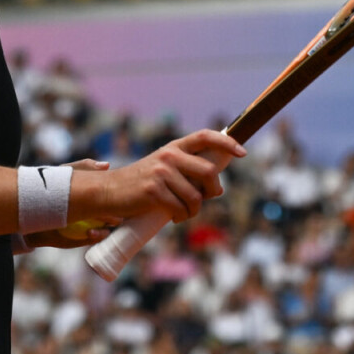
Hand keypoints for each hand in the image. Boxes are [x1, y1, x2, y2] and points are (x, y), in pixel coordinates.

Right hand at [73, 129, 242, 223]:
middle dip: (213, 190)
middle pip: (208, 172)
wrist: (110, 191)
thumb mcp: (165, 170)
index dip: (227, 143)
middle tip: (206, 198)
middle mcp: (169, 156)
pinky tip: (173, 216)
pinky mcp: (154, 190)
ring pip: (195, 197)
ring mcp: (161, 172)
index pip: (205, 137)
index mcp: (174, 147)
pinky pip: (181, 209)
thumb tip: (218, 190)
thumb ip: (188, 174)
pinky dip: (181, 217)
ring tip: (183, 212)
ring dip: (194, 210)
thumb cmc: (142, 183)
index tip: (242, 153)